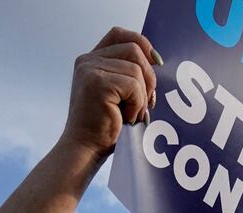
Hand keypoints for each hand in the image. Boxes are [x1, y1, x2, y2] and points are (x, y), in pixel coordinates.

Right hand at [58, 27, 160, 157]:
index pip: (120, 34)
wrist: (86, 149)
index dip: (142, 43)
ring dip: (142, 96)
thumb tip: (156, 61)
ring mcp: (90, 70)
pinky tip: (126, 118)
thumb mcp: (118, 93)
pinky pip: (134, 86)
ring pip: (137, 70)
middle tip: (147, 102)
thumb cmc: (105, 126)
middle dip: (149, 77)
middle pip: (134, 49)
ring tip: (132, 114)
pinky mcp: (97, 83)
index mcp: (91, 60)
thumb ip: (128, 73)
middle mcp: (87, 60)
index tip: (157, 63)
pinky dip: (137, 105)